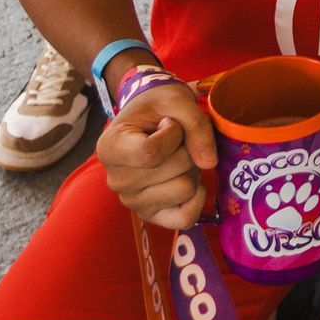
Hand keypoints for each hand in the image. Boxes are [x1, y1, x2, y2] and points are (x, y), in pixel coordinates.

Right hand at [96, 77, 215, 228]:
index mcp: (110, 149)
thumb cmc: (158, 106)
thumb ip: (196, 125)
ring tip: (177, 156)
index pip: (151, 154)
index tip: (168, 123)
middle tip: (176, 140)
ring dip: (191, 169)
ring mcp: (132, 202)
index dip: (174, 135)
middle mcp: (116, 180)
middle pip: (175, 171)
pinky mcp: (151, 215)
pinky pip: (186, 218)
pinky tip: (189, 178)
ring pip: (185, 189)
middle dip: (187, 150)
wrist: (151, 118)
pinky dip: (197, 198)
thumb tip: (209, 163)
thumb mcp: (176, 101)